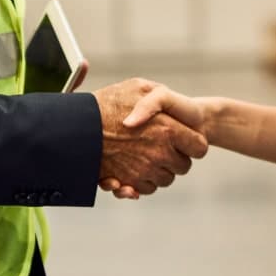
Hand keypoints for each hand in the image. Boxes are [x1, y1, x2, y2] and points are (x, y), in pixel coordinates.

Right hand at [94, 78, 206, 198]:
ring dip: (159, 170)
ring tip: (145, 154)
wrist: (76, 127)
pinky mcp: (129, 183)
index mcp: (168, 130)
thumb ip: (159, 97)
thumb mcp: (138, 87)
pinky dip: (142, 182)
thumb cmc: (108, 103)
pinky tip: (134, 167)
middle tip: (161, 146)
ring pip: (166, 179)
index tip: (183, 139)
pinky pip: (146, 189)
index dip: (193, 143)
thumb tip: (171, 115)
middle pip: (183, 166)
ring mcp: (145, 171)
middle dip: (176, 158)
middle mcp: (160, 154)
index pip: (199, 147)